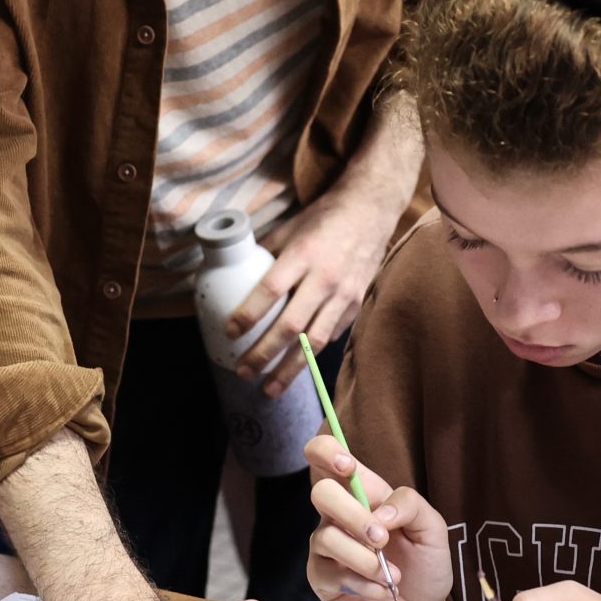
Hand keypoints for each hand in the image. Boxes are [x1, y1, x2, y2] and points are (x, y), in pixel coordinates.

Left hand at [227, 184, 404, 394]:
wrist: (370, 211)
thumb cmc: (323, 218)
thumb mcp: (289, 227)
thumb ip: (264, 253)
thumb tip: (233, 273)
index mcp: (303, 254)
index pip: (270, 290)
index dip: (248, 314)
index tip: (230, 332)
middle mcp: (325, 278)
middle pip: (291, 326)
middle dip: (264, 353)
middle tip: (243, 371)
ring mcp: (344, 294)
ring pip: (314, 341)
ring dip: (289, 369)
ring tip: (269, 388)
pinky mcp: (356, 304)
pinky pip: (331, 336)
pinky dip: (312, 354)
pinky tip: (296, 367)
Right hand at [303, 435, 451, 600]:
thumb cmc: (424, 566)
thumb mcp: (432, 529)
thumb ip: (411, 505)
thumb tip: (379, 512)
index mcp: (363, 494)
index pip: (325, 455)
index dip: (327, 451)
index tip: (348, 467)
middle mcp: (338, 516)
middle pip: (321, 493)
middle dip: (353, 515)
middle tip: (381, 539)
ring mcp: (326, 547)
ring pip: (326, 536)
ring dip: (365, 559)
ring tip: (392, 576)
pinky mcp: (321, 578)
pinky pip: (331, 572)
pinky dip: (364, 584)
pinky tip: (383, 590)